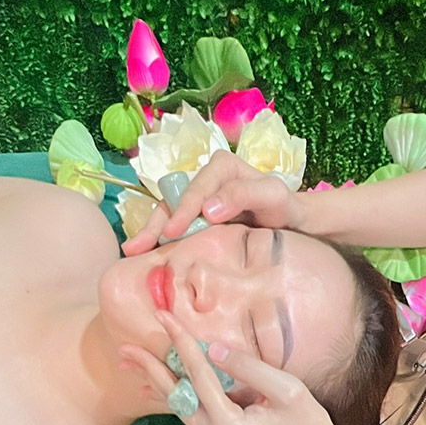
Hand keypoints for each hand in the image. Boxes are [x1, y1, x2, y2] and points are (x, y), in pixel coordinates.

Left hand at [118, 310, 341, 424]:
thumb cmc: (308, 421)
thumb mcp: (287, 390)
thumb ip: (250, 369)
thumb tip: (215, 349)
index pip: (199, 377)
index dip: (182, 344)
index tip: (164, 318)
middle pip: (176, 396)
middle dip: (150, 368)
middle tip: (125, 346)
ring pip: (177, 405)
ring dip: (154, 381)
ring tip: (128, 361)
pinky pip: (188, 413)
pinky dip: (170, 396)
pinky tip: (149, 387)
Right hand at [121, 151, 303, 255]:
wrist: (292, 225)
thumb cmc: (284, 208)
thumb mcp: (273, 196)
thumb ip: (243, 194)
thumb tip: (208, 209)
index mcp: (222, 168)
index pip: (197, 187)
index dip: (183, 209)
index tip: (174, 232)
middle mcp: (205, 181)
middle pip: (173, 200)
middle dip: (154, 224)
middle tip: (137, 247)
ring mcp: (197, 202)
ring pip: (167, 215)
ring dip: (150, 234)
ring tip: (132, 253)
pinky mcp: (195, 221)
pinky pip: (173, 228)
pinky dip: (159, 242)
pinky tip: (145, 256)